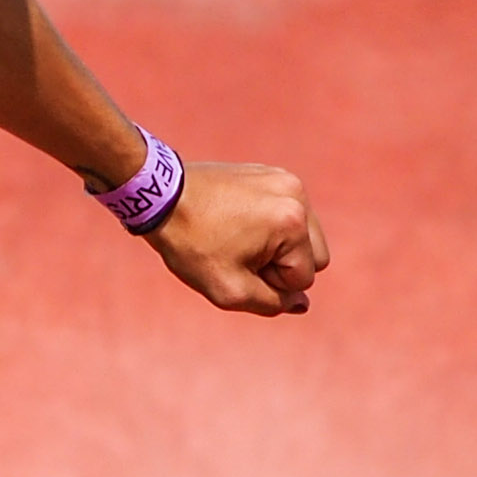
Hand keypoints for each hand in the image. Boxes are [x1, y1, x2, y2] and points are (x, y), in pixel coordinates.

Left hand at [145, 157, 328, 317]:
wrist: (160, 196)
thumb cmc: (191, 243)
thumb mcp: (229, 290)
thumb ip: (272, 303)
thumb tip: (301, 302)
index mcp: (292, 221)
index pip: (304, 278)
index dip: (270, 283)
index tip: (237, 264)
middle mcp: (296, 194)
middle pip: (316, 255)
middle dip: (283, 264)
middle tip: (240, 254)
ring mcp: (285, 179)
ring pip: (305, 236)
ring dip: (278, 246)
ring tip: (238, 238)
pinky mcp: (271, 173)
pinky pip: (288, 214)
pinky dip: (269, 225)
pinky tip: (236, 222)